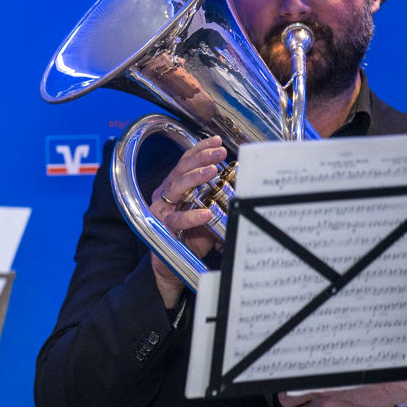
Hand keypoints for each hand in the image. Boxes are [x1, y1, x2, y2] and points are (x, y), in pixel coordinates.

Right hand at [149, 135, 225, 307]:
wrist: (171, 266)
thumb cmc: (190, 236)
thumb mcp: (208, 213)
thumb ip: (219, 200)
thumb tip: (244, 187)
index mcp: (175, 186)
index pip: (185, 162)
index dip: (199, 150)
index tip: (216, 141)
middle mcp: (165, 194)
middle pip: (180, 170)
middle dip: (200, 159)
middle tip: (219, 152)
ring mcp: (161, 210)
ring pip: (175, 188)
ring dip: (194, 178)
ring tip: (212, 172)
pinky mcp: (162, 227)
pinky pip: (176, 220)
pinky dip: (191, 216)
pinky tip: (206, 212)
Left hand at [277, 380, 406, 406]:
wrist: (394, 394)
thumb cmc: (372, 378)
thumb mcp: (342, 367)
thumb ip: (322, 371)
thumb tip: (305, 369)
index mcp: (320, 382)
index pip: (288, 392)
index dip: (286, 393)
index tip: (287, 392)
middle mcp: (323, 399)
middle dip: (297, 404)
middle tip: (304, 401)